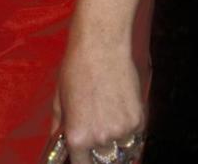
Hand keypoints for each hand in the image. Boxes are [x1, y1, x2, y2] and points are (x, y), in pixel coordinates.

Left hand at [50, 40, 144, 163]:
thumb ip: (59, 126)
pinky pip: (134, 134)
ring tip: (107, 110)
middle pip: (103, 159)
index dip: (82, 160)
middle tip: (96, 127)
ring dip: (115, 138)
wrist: (102, 46)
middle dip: (99, 148)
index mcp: (78, 136)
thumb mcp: (60, 98)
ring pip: (121, 147)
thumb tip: (58, 143)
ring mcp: (122, 131)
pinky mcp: (138, 120)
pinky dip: (128, 126)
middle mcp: (100, 139)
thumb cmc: (76, 68)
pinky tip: (119, 104)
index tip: (84, 156)